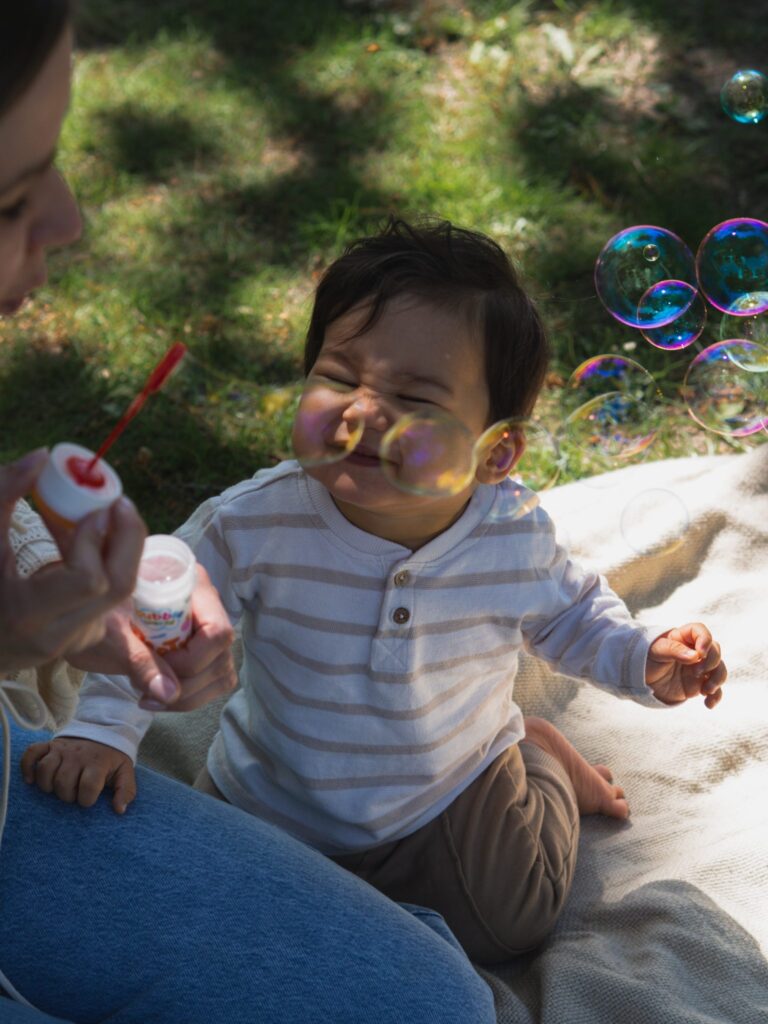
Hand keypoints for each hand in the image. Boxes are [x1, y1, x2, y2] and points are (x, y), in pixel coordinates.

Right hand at [0, 450, 146, 672]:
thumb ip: (4, 495)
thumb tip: (40, 455)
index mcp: (27, 614)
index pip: (88, 580)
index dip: (95, 540)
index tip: (93, 509)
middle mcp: (59, 634)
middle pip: (120, 585)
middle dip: (128, 538)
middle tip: (118, 502)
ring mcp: (77, 640)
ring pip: (121, 589)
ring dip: (116, 546)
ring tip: (95, 515)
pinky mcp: (86, 636)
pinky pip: (110, 594)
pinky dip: (104, 561)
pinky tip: (83, 540)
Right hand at [21, 736, 135, 813]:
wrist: (103, 732)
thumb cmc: (112, 758)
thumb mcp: (125, 772)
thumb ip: (126, 791)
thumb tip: (119, 810)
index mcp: (97, 763)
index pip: (88, 787)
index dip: (86, 800)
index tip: (88, 799)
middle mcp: (78, 755)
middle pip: (63, 782)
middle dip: (67, 795)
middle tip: (73, 793)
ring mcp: (62, 749)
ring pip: (45, 770)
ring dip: (48, 785)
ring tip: (56, 788)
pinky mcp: (50, 745)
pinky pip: (32, 753)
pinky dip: (27, 767)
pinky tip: (31, 781)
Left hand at [67, 563, 237, 710]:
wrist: (82, 611)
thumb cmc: (94, 611)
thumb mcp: (109, 633)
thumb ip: (139, 659)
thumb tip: (168, 693)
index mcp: (191, 586)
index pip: (217, 630)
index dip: (192, 659)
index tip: (157, 667)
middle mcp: (206, 606)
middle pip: (222, 655)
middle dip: (187, 683)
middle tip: (146, 689)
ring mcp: (206, 630)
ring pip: (222, 673)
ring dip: (188, 695)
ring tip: (149, 694)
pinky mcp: (201, 652)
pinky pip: (213, 682)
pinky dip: (189, 698)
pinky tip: (158, 696)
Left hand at [645, 623, 726, 708]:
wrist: (640, 681)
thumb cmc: (645, 660)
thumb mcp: (655, 652)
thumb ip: (674, 650)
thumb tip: (696, 655)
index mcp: (682, 638)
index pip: (700, 632)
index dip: (705, 640)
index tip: (700, 654)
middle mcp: (694, 651)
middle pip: (715, 651)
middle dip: (711, 662)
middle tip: (696, 673)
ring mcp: (699, 668)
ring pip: (719, 669)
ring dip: (717, 679)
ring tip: (705, 691)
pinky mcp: (700, 684)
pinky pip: (715, 689)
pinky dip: (715, 696)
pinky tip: (708, 704)